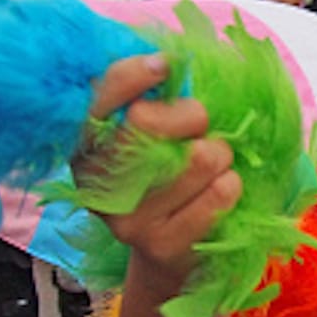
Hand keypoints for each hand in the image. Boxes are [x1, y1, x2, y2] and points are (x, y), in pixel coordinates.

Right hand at [76, 54, 242, 296]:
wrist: (167, 256)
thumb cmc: (164, 178)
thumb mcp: (148, 138)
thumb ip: (152, 102)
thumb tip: (174, 61)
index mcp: (85, 144)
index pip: (100, 97)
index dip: (132, 75)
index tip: (164, 65)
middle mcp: (96, 181)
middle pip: (149, 123)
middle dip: (191, 115)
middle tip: (199, 125)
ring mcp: (126, 218)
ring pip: (200, 157)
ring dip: (219, 154)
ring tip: (210, 167)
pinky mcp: (161, 244)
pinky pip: (220, 192)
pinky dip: (231, 184)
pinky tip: (217, 191)